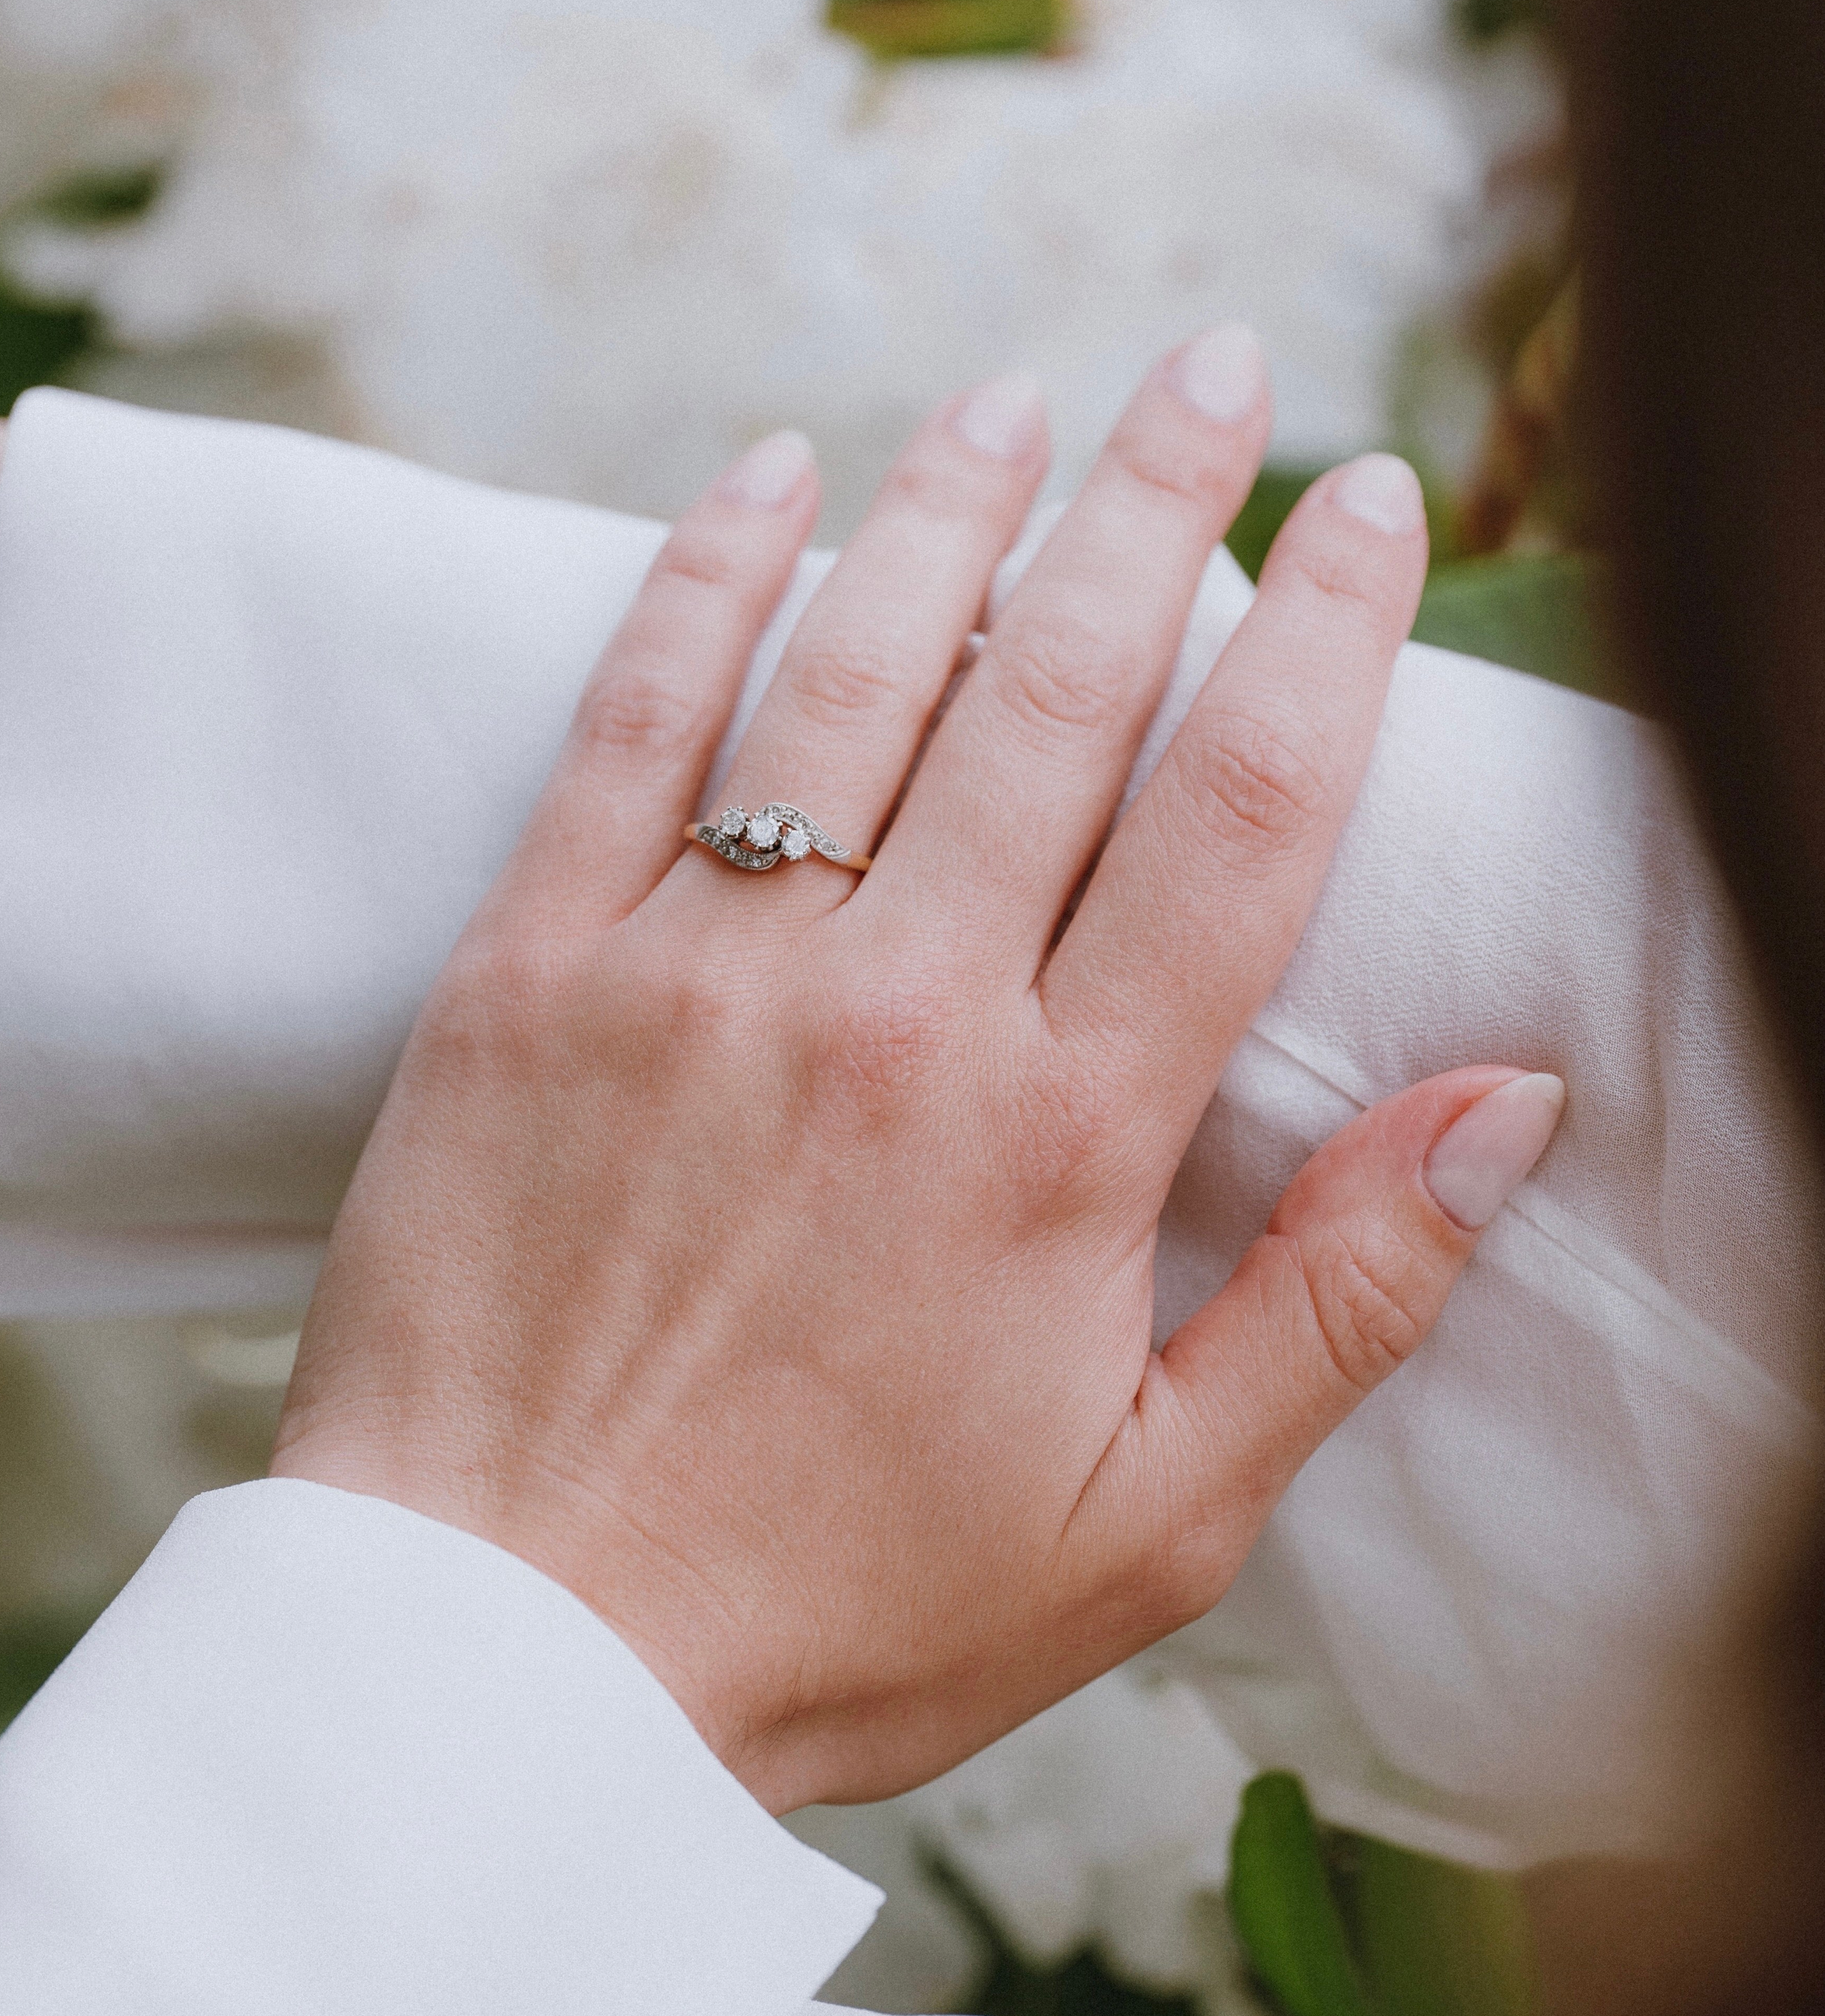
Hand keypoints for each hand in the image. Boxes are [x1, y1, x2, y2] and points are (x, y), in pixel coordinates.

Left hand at [275, 332, 1563, 1811]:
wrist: (508, 1652)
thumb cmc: (836, 1609)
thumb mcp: (1146, 1518)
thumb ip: (1340, 1300)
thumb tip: (1507, 1101)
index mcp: (1058, 1139)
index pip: (1240, 817)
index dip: (1326, 634)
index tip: (1368, 500)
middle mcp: (888, 1013)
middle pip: (1061, 692)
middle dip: (1156, 504)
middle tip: (1214, 362)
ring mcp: (694, 975)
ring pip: (856, 671)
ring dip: (952, 509)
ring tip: (1022, 394)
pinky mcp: (526, 972)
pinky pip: (634, 722)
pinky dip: (706, 579)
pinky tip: (771, 472)